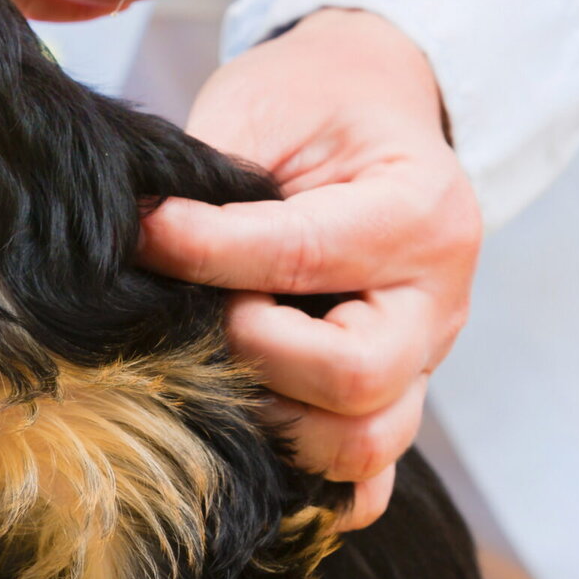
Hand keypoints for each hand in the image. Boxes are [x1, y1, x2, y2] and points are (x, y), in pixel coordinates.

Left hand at [136, 9, 480, 528]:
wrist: (372, 103)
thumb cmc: (314, 101)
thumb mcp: (264, 108)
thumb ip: (214, 186)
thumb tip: (141, 248)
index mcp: (420, 212)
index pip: (303, 258)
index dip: (205, 254)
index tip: (146, 231)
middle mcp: (438, 301)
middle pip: (354, 380)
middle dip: (252, 350)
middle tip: (203, 308)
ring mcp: (424, 361)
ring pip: (363, 446)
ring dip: (274, 418)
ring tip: (222, 357)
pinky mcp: (398, 396)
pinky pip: (365, 477)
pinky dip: (308, 474)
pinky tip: (252, 429)